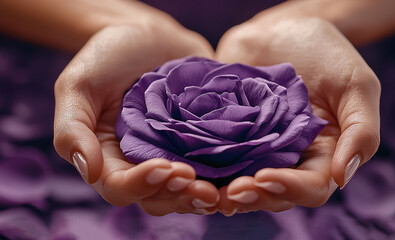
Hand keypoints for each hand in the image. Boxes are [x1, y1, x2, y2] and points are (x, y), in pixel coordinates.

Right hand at [53, 22, 219, 215]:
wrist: (147, 35)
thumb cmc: (107, 57)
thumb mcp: (78, 85)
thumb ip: (73, 129)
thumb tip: (89, 172)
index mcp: (109, 157)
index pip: (120, 187)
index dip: (141, 185)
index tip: (163, 167)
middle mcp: (142, 162)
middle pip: (159, 198)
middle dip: (179, 196)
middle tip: (203, 188)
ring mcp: (174, 154)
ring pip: (186, 190)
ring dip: (203, 195)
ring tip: (222, 192)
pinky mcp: (201, 143)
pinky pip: (213, 167)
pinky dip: (226, 177)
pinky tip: (242, 176)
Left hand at [215, 17, 379, 213]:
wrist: (282, 29)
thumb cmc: (325, 53)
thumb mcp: (355, 85)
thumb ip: (361, 130)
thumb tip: (342, 178)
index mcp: (322, 154)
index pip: (311, 187)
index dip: (290, 188)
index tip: (266, 178)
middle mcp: (288, 158)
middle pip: (273, 194)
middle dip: (253, 196)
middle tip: (231, 192)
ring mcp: (255, 148)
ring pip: (242, 183)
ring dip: (225, 192)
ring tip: (206, 191)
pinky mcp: (227, 135)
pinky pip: (216, 158)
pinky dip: (205, 169)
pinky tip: (191, 170)